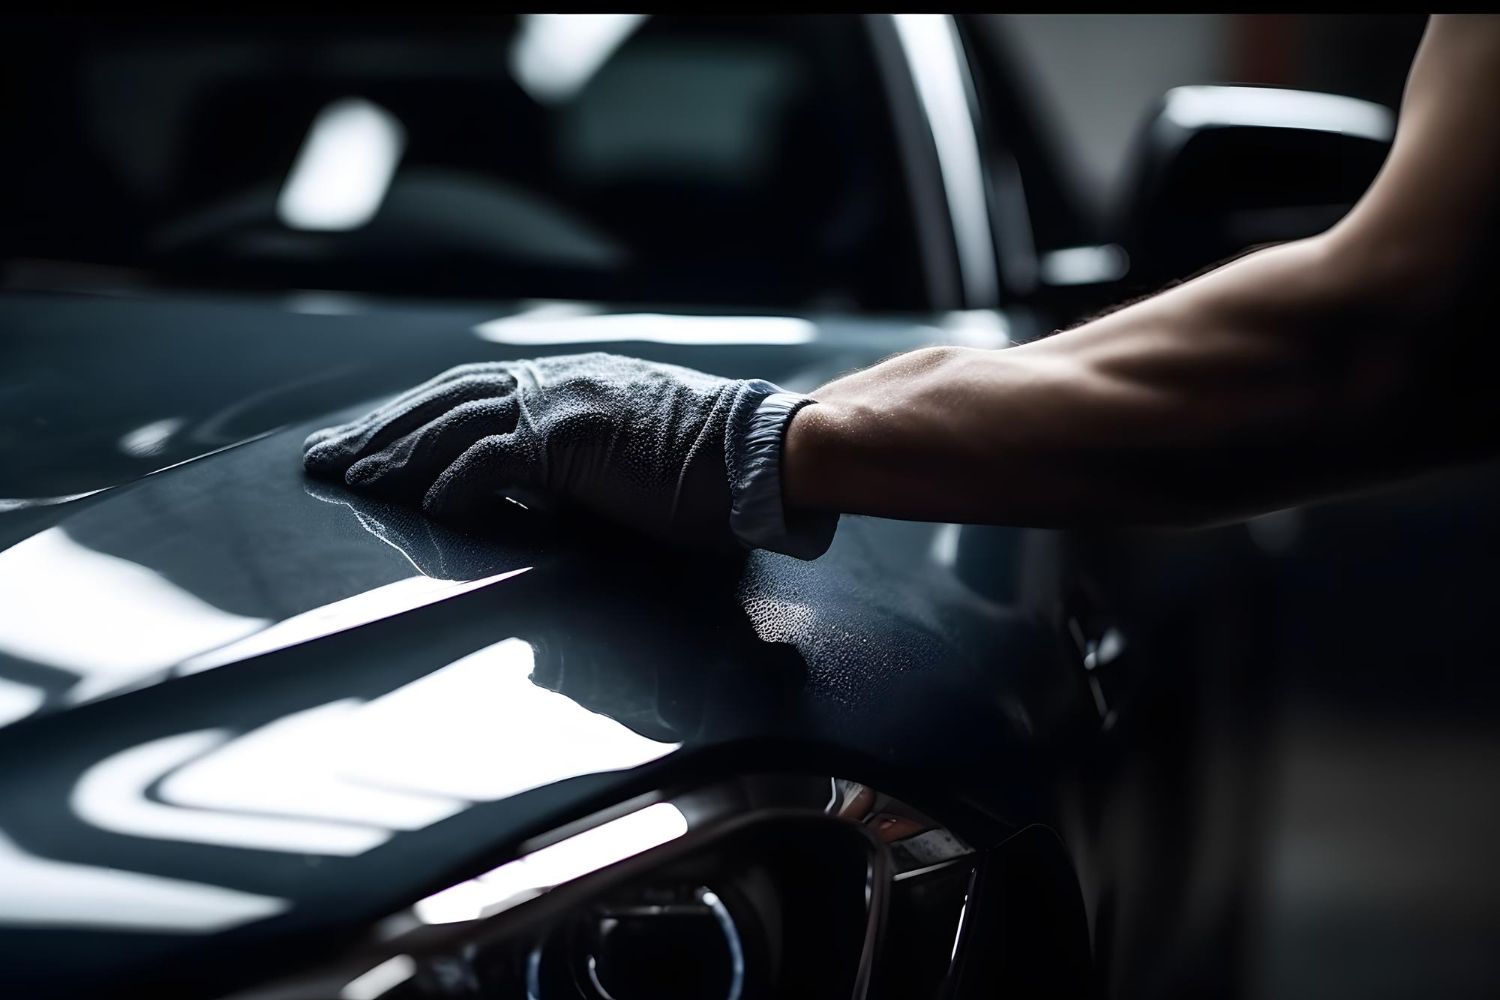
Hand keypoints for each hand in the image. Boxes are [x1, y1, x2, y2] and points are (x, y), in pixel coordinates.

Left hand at [303, 353, 746, 547]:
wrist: (759, 453)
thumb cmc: (707, 465)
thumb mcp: (627, 453)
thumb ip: (571, 462)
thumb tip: (528, 496)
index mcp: (566, 381)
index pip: (468, 393)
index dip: (412, 415)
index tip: (370, 436)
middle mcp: (553, 382)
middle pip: (443, 399)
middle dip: (380, 427)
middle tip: (326, 452)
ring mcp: (559, 405)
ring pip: (451, 423)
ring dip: (396, 452)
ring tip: (352, 476)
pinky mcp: (569, 439)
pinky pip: (488, 461)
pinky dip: (452, 484)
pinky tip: (427, 507)